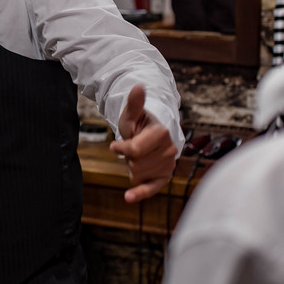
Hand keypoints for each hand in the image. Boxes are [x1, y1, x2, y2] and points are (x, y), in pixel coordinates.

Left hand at [109, 84, 177, 202]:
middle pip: (135, 164)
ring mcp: (168, 164)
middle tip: (134, 147)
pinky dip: (139, 193)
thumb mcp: (132, 113)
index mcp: (162, 133)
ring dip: (132, 166)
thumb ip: (135, 103)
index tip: (114, 145)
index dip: (121, 148)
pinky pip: (151, 188)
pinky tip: (128, 197)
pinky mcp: (165, 177)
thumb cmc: (139, 123)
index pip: (135, 150)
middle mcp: (169, 150)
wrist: (150, 134)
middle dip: (129, 157)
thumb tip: (138, 87)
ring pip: (137, 175)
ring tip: (138, 155)